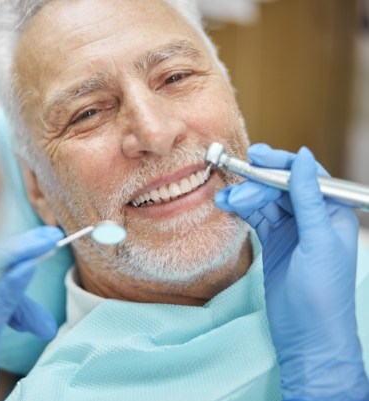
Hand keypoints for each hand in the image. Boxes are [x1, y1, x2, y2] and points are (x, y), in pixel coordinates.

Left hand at [0, 226, 63, 400]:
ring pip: (0, 288)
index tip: (50, 237)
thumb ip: (1, 298)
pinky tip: (28, 327)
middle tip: (55, 245)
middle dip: (27, 264)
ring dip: (25, 304)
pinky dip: (15, 313)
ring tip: (44, 329)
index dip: (21, 244)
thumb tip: (26, 264)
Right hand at [215, 144, 368, 400]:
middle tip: (233, 183)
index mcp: (333, 213)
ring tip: (224, 199)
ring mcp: (292, 230)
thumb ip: (308, 198)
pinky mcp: (275, 242)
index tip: (255, 156)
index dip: (281, 164)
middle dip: (257, 184)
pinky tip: (227, 206)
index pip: (306, 177)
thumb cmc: (322, 292)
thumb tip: (302, 155)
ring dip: (245, 197)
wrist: (307, 337)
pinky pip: (257, 217)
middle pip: (282, 187)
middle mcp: (313, 217)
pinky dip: (242, 210)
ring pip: (266, 201)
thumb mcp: (317, 241)